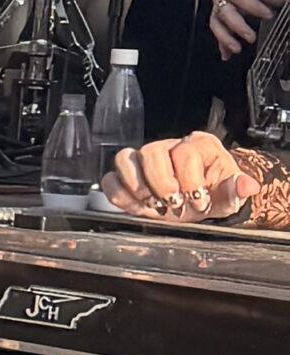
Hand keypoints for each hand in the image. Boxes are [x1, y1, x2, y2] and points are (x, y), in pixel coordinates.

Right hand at [102, 131, 252, 222]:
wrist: (200, 203)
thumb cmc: (214, 195)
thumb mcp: (230, 195)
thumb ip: (235, 190)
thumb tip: (246, 185)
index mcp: (197, 146)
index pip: (184, 154)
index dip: (190, 182)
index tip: (199, 203)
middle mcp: (167, 146)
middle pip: (150, 152)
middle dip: (161, 185)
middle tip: (173, 205)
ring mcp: (143, 159)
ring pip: (124, 159)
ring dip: (137, 187)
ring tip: (153, 206)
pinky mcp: (127, 175)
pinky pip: (109, 179)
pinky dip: (119, 195)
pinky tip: (138, 208)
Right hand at [210, 0, 285, 56]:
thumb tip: (283, 5)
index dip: (253, 7)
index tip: (268, 14)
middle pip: (223, 12)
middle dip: (237, 26)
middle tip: (251, 37)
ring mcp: (219, 2)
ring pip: (217, 22)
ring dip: (225, 37)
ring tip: (235, 49)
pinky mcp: (223, 11)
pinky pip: (220, 27)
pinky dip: (222, 41)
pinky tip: (226, 53)